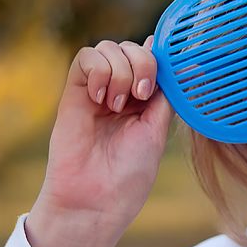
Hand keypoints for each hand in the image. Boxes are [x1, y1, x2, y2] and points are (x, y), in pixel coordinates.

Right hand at [26, 35, 174, 246]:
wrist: (96, 199)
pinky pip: (85, 58)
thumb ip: (163, 94)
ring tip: (117, 104)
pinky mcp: (74, 93)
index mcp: (145, 101)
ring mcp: (97, 90)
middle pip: (132, 48)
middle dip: (143, 63)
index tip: (168, 75)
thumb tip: (173, 60)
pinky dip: (98, 70)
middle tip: (142, 95)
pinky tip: (101, 98)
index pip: (153, 58)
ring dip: (121, 70)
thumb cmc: (130, 173)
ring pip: (109, 47)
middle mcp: (121, 91)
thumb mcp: (157, 129)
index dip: (160, 57)